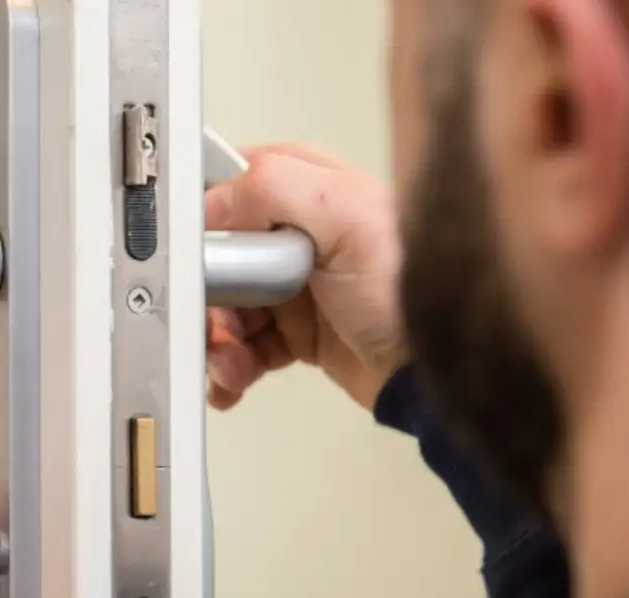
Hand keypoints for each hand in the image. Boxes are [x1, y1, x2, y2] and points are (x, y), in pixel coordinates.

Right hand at [205, 144, 406, 409]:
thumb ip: (276, 187)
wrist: (438, 375)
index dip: (203, 217)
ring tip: (230, 367)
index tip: (190, 254)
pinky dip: (230, 368)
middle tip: (215, 324)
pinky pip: (243, 346)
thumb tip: (214, 199)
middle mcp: (300, 233)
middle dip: (206, 296)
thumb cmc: (411, 293)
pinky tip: (232, 382)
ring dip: (217, 341)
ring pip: (225, 306)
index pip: (231, 183)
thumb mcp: (350, 218)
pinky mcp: (296, 332)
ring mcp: (295, 285)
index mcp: (311, 188)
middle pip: (219, 255)